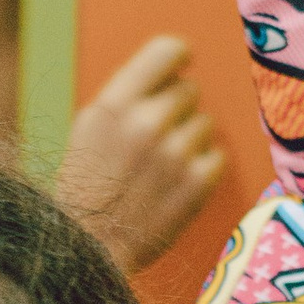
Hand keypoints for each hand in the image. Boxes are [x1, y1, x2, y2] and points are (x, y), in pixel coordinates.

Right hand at [57, 36, 226, 275]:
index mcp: (113, 106)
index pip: (167, 51)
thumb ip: (127, 98)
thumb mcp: (89, 131)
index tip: (179, 71)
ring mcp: (174, 153)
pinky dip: (201, 171)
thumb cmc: (86, 191)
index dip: (178, 59)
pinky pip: (216, 157)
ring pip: (205, 124)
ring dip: (189, 143)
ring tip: (161, 170)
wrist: (88, 252)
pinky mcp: (196, 183)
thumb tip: (174, 73)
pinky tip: (175, 187)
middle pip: (189, 91)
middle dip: (177, 113)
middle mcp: (145, 123)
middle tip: (155, 143)